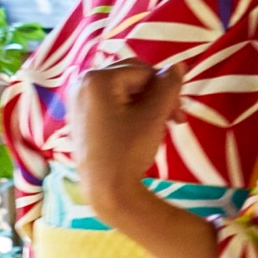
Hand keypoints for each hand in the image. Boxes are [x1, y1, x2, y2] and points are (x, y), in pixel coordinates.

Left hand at [67, 61, 184, 222]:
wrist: (106, 191)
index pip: (144, 71)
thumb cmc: (128, 151)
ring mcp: (78, 101)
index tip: (179, 113)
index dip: (166, 90)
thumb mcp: (153, 116)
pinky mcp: (80, 117)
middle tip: (174, 119)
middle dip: (156, 96)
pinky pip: (110, 103)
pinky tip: (141, 129)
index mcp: (97, 79)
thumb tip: (178, 66)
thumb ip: (168, 86)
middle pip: (131, 78)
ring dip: (146, 104)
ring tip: (160, 125)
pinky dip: (129, 111)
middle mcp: (82, 84)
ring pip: (123, 91)